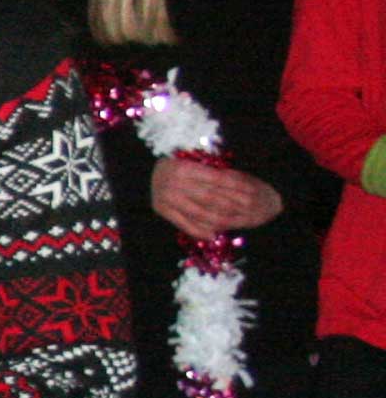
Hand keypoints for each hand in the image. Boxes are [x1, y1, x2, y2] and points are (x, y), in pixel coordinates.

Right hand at [152, 156, 281, 238]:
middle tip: (253, 209)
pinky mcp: (162, 210)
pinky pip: (184, 224)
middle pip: (212, 197)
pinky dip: (200, 230)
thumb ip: (212, 173)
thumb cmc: (175, 166)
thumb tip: (242, 184)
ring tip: (239, 222)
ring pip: (201, 213)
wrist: (143, 172)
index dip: (238, 185)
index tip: (255, 190)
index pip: (218, 179)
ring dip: (222, 220)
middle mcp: (174, 183)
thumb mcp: (192, 163)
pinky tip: (215, 234)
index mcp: (185, 168)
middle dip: (234, 204)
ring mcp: (167, 198)